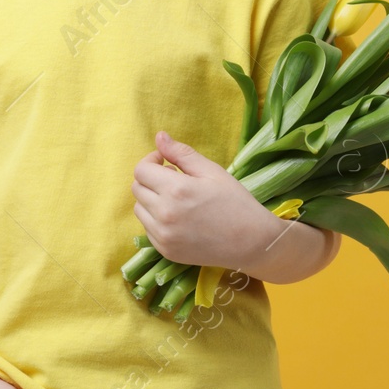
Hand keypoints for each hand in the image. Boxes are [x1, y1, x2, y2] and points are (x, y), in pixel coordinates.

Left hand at [130, 130, 276, 268]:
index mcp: (175, 190)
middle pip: (137, 189)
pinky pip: (148, 229)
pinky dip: (156, 220)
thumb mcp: (211, 171)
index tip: (166, 162)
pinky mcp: (166, 251)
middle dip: (151, 179)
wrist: (251, 242)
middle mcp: (164, 215)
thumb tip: (159, 137)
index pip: (141, 170)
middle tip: (174, 179)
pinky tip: (178, 217)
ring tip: (176, 199)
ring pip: (139, 209)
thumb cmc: (235, 201)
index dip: (152, 161)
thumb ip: (181, 153)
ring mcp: (163, 236)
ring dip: (151, 199)